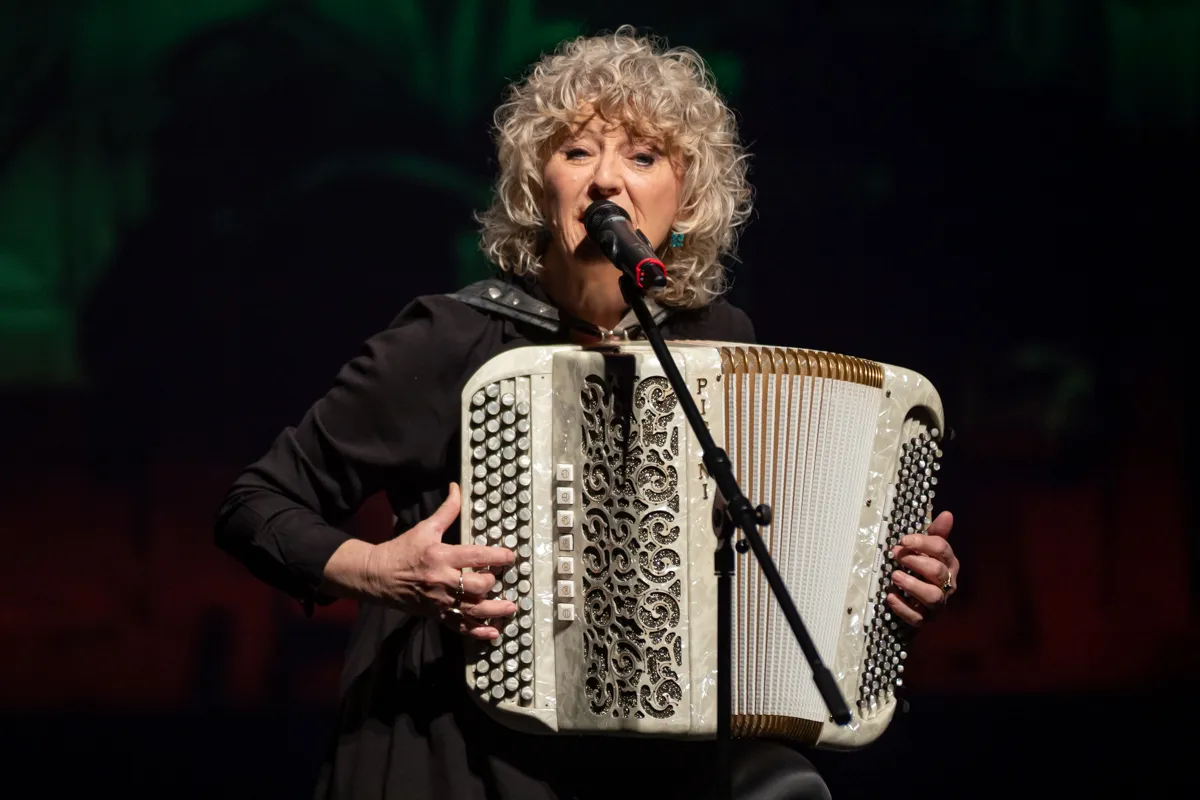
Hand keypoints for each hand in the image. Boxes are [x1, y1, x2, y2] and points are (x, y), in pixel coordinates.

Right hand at [365, 483, 516, 639]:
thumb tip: (457, 488)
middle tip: (498, 577)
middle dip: (492, 582)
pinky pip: (459, 626)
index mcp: (441, 556)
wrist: (376, 576)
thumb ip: (447, 511)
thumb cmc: (402, 550)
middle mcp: (443, 580)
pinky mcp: (436, 615)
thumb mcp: (425, 528)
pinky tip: (493, 633)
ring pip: (472, 609)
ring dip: (494, 611)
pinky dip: (477, 632)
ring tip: (510, 609)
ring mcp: (440, 601)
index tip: (510, 556)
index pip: (476, 557)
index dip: (498, 557)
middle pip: (477, 586)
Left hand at [886, 510, 957, 626]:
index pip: (942, 550)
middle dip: (915, 562)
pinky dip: (903, 608)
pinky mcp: (926, 619)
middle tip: (896, 555)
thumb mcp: (930, 550)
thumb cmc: (925, 570)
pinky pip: (918, 618)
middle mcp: (948, 584)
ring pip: (933, 596)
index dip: (923, 543)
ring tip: (894, 576)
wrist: (923, 602)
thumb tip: (947, 514)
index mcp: (949, 563)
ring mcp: (938, 603)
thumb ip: (936, 533)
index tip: (903, 541)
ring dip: (912, 585)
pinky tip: (890, 597)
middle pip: (937, 572)